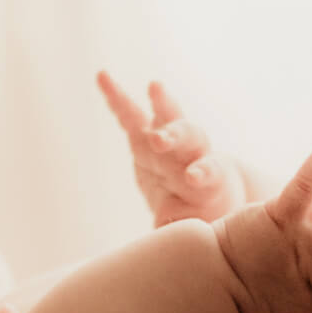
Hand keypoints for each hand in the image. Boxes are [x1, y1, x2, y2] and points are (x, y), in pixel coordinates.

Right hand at [97, 72, 248, 225]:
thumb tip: (164, 236)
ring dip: (160, 104)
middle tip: (161, 140)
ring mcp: (170, 141)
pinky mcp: (145, 136)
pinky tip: (102, 77)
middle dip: (174, 136)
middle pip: (187, 137)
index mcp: (209, 179)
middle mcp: (192, 153)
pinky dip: (116, 99)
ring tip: (155, 87)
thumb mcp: (200, 229)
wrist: (205, 196)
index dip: (201, 172)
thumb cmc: (204, 217)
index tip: (194, 177)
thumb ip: (184, 229)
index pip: (207, 172)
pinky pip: (129, 115)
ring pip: (166, 118)